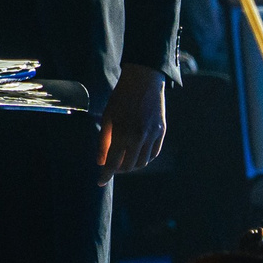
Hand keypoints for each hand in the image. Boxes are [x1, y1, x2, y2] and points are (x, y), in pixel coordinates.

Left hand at [98, 64, 168, 182]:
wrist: (144, 81)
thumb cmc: (121, 98)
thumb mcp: (107, 117)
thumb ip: (103, 141)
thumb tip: (101, 162)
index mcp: (122, 133)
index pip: (113, 163)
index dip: (106, 174)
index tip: (100, 181)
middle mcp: (139, 137)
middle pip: (128, 166)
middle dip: (118, 170)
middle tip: (111, 166)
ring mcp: (152, 135)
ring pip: (142, 162)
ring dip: (131, 165)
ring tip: (123, 160)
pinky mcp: (161, 132)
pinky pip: (153, 153)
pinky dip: (144, 158)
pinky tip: (136, 154)